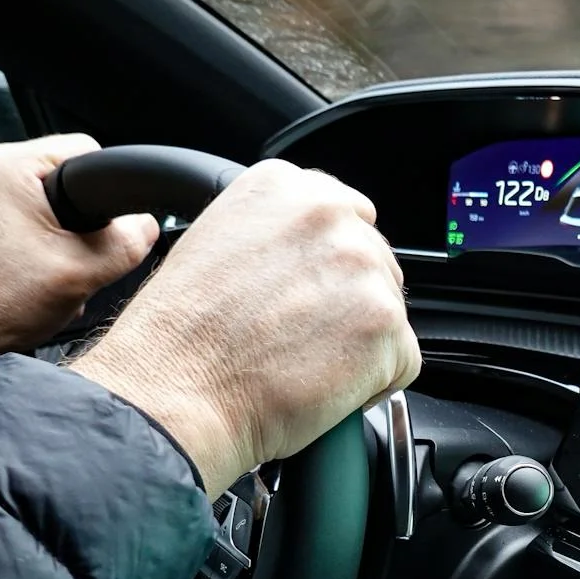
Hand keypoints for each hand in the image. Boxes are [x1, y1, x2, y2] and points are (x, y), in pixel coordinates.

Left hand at [0, 134, 159, 387]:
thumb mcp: (81, 273)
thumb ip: (127, 242)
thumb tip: (146, 225)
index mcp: (7, 165)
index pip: (87, 152)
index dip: (108, 194)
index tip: (106, 230)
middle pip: (63, 182)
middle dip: (79, 226)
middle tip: (72, 263)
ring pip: (41, 207)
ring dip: (56, 243)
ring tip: (47, 277)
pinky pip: (17, 222)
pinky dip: (31, 250)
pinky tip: (29, 282)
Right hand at [69, 159, 419, 498]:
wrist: (177, 392)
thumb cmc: (182, 337)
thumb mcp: (216, 244)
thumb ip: (276, 235)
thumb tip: (313, 256)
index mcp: (284, 186)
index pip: (346, 216)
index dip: (329, 268)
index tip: (307, 294)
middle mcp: (329, 215)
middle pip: (374, 264)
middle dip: (347, 304)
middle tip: (296, 336)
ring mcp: (363, 267)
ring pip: (389, 312)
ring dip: (360, 343)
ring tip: (301, 361)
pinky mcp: (386, 323)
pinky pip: (402, 361)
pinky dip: (373, 384)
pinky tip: (322, 385)